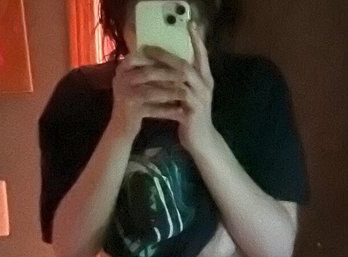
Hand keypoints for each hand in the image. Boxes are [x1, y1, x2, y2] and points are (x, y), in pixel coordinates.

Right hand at [111, 51, 186, 137]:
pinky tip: (180, 111)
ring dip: (170, 92)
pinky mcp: (131, 111)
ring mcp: (125, 96)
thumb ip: (147, 68)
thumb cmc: (134, 102)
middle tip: (186, 75)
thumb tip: (170, 52)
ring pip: (151, 92)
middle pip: (148, 73)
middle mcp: (120, 80)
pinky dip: (167, 110)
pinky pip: (153, 109)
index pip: (140, 56)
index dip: (158, 57)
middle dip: (169, 74)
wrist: (121, 128)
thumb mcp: (136, 82)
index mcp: (122, 69)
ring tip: (186, 94)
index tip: (177, 57)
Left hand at [143, 24, 216, 152]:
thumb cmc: (192, 115)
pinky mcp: (191, 115)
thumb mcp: (191, 94)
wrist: (202, 140)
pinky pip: (173, 105)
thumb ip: (183, 79)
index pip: (202, 55)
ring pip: (178, 83)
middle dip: (165, 56)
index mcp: (205, 80)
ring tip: (142, 70)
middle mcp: (204, 87)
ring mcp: (198, 101)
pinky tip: (146, 99)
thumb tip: (168, 63)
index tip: (190, 24)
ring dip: (159, 76)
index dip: (197, 40)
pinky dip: (159, 102)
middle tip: (148, 47)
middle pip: (184, 66)